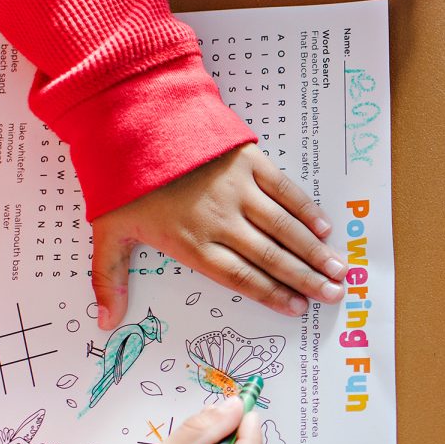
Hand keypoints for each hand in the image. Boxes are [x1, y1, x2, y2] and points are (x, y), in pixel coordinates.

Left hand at [90, 144, 345, 328]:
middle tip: (334, 295)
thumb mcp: (106, 231)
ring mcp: (238, 190)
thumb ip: (108, 279)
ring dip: (314, 250)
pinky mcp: (248, 162)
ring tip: (339, 269)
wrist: (131, 120)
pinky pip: (284, 190)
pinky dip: (305, 210)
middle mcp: (221, 221)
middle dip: (306, 279)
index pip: (241, 277)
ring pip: (284, 228)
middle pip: (271, 257)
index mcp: (191, 242)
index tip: (298, 309)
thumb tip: (105, 323)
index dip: (272, 295)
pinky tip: (324, 227)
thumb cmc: (120, 180)